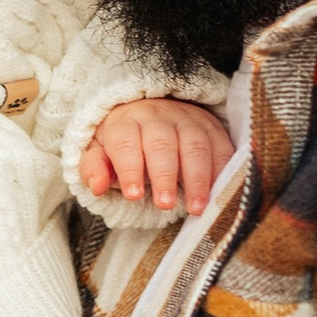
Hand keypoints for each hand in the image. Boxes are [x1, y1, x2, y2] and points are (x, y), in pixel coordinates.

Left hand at [80, 96, 234, 214]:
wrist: (151, 109)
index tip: (134, 195)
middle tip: (164, 204)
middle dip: (165, 176)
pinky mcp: (211, 126)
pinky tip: (218, 192)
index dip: (130, 169)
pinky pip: (221, 146)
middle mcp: (158, 116)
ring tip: (195, 207)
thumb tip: (97, 186)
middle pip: (162, 144)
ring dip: (197, 178)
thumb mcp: (99, 150)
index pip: (126, 143)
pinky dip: (222, 170)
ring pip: (195, 145)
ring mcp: (188, 119)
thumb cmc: (123, 141)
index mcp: (126, 122)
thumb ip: (94, 168)